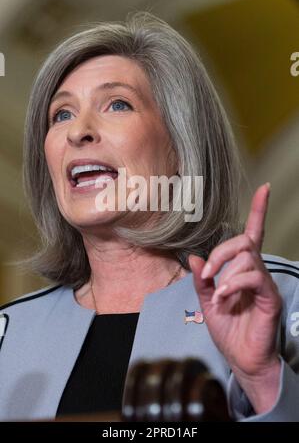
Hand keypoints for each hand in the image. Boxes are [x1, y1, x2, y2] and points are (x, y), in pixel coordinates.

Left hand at [189, 183, 281, 413]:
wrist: (242, 358)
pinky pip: (253, 277)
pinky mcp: (269, 297)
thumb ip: (203, 280)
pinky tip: (225, 297)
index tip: (265, 187)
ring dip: (225, 272)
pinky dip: (234, 284)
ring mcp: (264, 283)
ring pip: (247, 257)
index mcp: (242, 269)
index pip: (252, 234)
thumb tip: (195, 258)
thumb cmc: (229, 329)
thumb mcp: (207, 301)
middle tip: (208, 274)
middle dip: (221, 253)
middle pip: (242, 241)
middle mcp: (255, 271)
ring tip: (218, 294)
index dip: (258, 210)